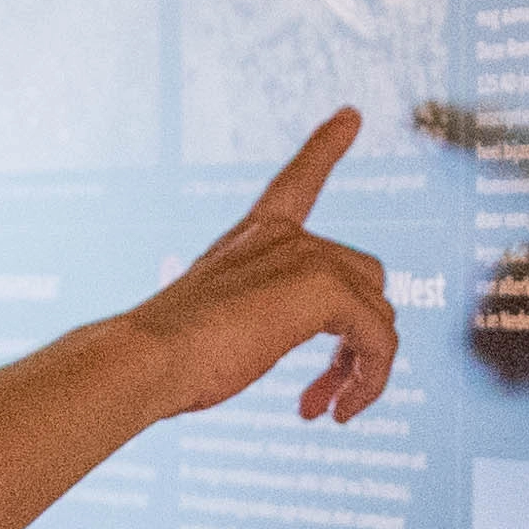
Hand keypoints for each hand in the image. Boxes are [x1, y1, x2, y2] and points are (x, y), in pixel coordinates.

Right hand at [116, 112, 397, 423]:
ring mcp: (306, 257)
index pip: (297, 182)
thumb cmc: (166, 358)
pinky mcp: (324, 287)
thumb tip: (308, 354)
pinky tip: (338, 413)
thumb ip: (259, 320)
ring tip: (329, 410)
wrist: (147, 359)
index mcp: (251, 238)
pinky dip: (372, 378)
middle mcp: (282, 238)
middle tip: (322, 396)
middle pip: (364, 278)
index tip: (352, 115)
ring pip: (379, 313)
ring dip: (364, 367)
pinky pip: (381, 338)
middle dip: (357, 339)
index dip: (325, 148)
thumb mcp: (216, 325)